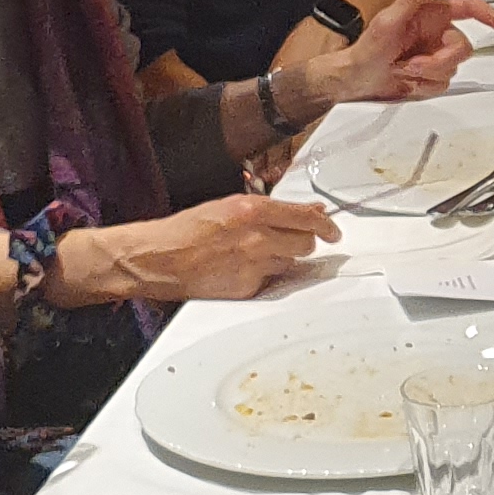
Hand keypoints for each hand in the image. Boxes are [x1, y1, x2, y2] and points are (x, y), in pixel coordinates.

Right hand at [74, 194, 342, 303]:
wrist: (160, 258)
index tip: (333, 230)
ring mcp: (253, 265)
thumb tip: (306, 211)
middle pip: (306, 243)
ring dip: (284, 257)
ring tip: (257, 253)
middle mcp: (257, 237)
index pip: (306, 218)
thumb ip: (270, 209)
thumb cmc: (188, 230)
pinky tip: (244, 267)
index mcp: (252, 210)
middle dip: (305, 241)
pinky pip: (272, 280)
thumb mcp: (230, 206)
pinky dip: (266, 274)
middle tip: (296, 240)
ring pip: (292, 263)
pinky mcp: (247, 288)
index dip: (326, 225)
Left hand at [311, 0, 493, 104]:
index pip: (469, 9)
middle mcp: (436, 33)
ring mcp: (434, 55)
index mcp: (430, 15)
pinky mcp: (431, 75)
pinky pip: (443, 84)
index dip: (491, 15)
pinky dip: (424, 86)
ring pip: (453, 68)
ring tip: (403, 70)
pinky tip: (407, 80)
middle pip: (463, 47)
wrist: (355, 79)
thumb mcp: (387, 20)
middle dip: (440, 60)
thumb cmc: (365, 49)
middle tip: (415, 66)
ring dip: (428, 74)